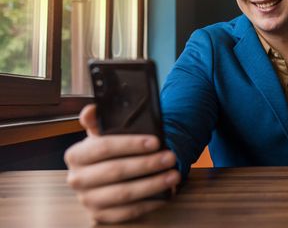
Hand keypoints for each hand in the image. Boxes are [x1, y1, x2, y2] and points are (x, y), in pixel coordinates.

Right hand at [64, 104, 180, 223]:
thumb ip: (97, 121)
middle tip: (170, 157)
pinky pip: (127, 212)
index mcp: (75, 155)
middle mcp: (77, 179)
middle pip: (115, 171)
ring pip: (124, 194)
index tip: (155, 141)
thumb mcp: (101, 133)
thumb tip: (92, 109)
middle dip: (147, 164)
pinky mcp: (100, 216)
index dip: (131, 144)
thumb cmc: (108, 151)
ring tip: (174, 175)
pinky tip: (165, 193)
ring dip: (153, 184)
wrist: (103, 174)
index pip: (104, 147)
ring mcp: (87, 200)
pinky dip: (148, 203)